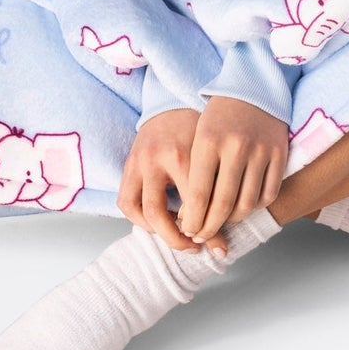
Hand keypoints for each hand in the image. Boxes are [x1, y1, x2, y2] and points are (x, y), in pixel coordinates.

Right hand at [118, 109, 223, 255]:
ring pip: (138, 211)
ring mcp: (139, 162)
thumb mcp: (214, 156)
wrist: (175, 102)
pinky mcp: (128, 164)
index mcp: (185, 155)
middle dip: (176, 239)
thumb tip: (224, 244)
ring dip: (155, 231)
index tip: (216, 242)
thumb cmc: (200, 129)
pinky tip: (157, 223)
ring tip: (175, 235)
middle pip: (159, 213)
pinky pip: (125, 202)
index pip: (193, 204)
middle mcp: (157, 159)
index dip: (204, 229)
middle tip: (193, 247)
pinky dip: (139, 219)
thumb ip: (219, 193)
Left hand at [176, 96, 287, 247]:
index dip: (192, 220)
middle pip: (223, 204)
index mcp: (209, 142)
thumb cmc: (219, 116)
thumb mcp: (199, 138)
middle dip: (210, 227)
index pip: (198, 194)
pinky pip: (269, 194)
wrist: (253, 88)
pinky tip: (244, 205)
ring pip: (247, 204)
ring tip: (222, 221)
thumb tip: (190, 217)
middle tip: (202, 235)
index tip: (188, 231)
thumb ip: (194, 175)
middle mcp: (236, 147)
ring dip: (233, 220)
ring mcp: (261, 151)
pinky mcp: (280, 154)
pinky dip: (256, 206)